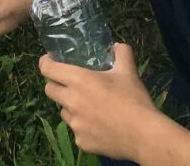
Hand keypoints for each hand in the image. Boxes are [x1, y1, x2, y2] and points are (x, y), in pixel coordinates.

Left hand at [39, 44, 164, 160]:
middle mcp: (71, 102)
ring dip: (71, 107)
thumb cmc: (134, 100)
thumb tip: (117, 46)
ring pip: (64, 112)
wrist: (143, 135)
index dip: (46, 62)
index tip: (50, 61)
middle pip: (49, 90)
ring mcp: (75, 124)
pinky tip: (100, 126)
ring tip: (90, 107)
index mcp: (79, 80)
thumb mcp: (128, 71)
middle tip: (70, 84)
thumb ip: (122, 53)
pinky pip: (77, 130)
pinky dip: (84, 127)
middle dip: (56, 84)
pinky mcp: (81, 141)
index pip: (47, 69)